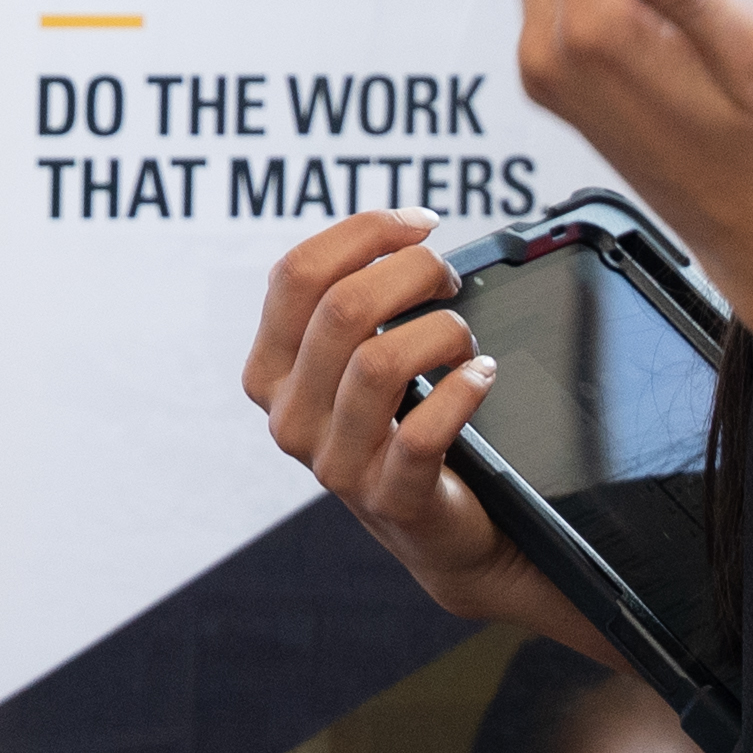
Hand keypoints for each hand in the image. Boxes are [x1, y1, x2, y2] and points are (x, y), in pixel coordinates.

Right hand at [241, 212, 615, 667]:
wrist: (436, 526)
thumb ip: (355, 303)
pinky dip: (463, 391)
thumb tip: (406, 231)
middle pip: (342, 308)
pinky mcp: (389, 498)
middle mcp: (290, 418)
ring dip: (442, 331)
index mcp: (271, 370)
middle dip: (412, 272)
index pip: (296, 275)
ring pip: (380, 364)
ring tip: (466, 338)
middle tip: (449, 278)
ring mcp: (335, 464)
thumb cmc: (400, 423)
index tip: (419, 225)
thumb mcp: (356, 362)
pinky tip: (482, 376)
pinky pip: (423, 433)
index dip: (364, 233)